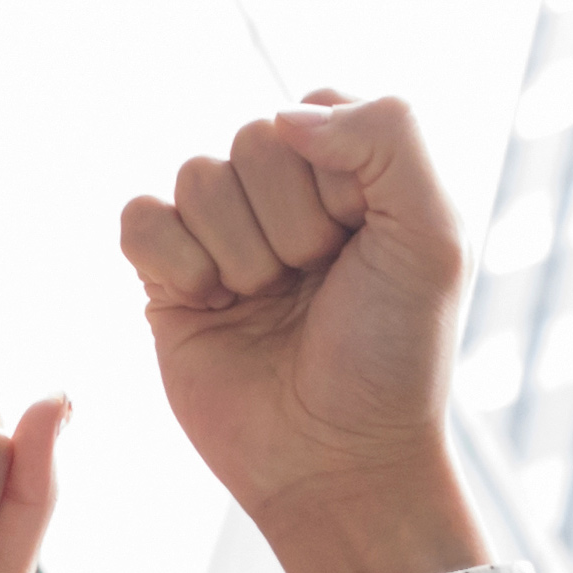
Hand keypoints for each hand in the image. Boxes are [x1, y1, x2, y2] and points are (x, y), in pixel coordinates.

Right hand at [118, 92, 486, 572]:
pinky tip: (211, 306)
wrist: (335, 461)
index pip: (312, 111)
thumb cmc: (394, 355)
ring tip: (268, 304)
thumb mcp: (433, 236)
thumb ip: (388, 138)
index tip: (362, 243)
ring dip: (240, 254)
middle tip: (313, 284)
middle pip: (249, 139)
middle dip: (288, 223)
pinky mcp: (164, 275)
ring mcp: (220, 232)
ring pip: (196, 177)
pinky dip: (176, 263)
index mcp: (349, 172)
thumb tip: (283, 115)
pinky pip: (139, 217)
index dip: (335, 179)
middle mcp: (281, 193)